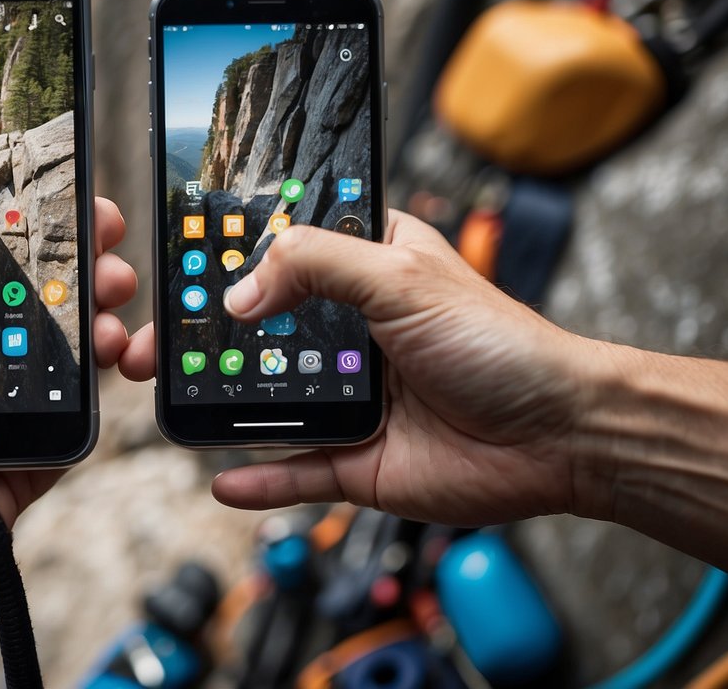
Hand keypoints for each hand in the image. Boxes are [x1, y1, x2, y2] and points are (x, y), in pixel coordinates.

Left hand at [0, 135, 138, 619]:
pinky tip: (122, 351)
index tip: (55, 183)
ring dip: (101, 306)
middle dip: (74, 252)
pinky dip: (107, 376)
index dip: (12, 210)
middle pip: (26, 286)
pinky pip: (77, 408)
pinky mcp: (23, 451)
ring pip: (63, 341)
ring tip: (118, 289)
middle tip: (106, 233)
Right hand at [123, 212, 595, 525]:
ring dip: (228, 401)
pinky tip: (222, 478)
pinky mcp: (361, 458)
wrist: (562, 436)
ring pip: (274, 399)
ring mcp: (355, 397)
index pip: (293, 248)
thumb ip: (316, 266)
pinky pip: (298, 470)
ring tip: (174, 393)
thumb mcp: (402, 279)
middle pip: (269, 327)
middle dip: (219, 333)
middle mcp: (354, 331)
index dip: (246, 249)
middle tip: (166, 333)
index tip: (191, 250)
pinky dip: (261, 477)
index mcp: (369, 270)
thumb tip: (240, 294)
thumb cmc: (503, 344)